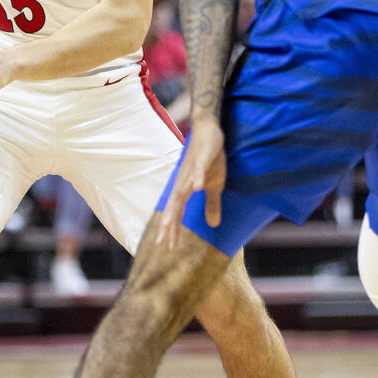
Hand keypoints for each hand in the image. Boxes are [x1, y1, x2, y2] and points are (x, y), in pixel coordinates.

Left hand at [156, 114, 225, 249]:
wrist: (209, 131)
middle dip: (169, 224)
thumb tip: (213, 225)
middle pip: (175, 205)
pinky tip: (198, 187)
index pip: (178, 212)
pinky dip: (197, 178)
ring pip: (182, 191)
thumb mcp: (214, 186)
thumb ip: (212, 205)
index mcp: (186, 188)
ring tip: (171, 224)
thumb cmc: (209, 159)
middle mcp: (184, 181)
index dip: (173, 228)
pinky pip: (199, 170)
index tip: (168, 246)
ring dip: (177, 206)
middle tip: (162, 242)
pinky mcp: (202, 158)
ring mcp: (192, 169)